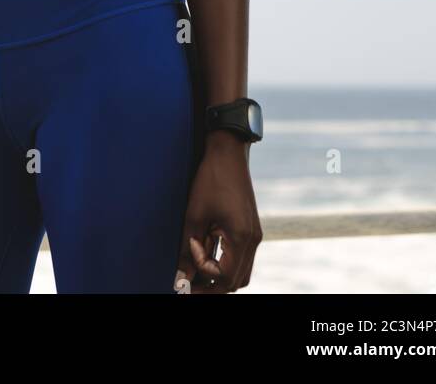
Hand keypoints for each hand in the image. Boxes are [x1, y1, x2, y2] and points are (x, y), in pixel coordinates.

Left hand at [174, 136, 262, 293]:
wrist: (228, 151)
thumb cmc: (211, 179)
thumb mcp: (195, 214)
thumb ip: (188, 249)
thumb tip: (181, 277)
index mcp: (242, 238)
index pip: (225, 277)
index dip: (203, 269)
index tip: (190, 246)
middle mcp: (253, 240)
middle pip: (236, 281)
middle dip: (212, 284)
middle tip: (190, 282)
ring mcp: (254, 235)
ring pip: (240, 271)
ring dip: (219, 274)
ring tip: (197, 268)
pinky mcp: (250, 228)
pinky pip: (241, 256)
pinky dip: (225, 260)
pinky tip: (207, 249)